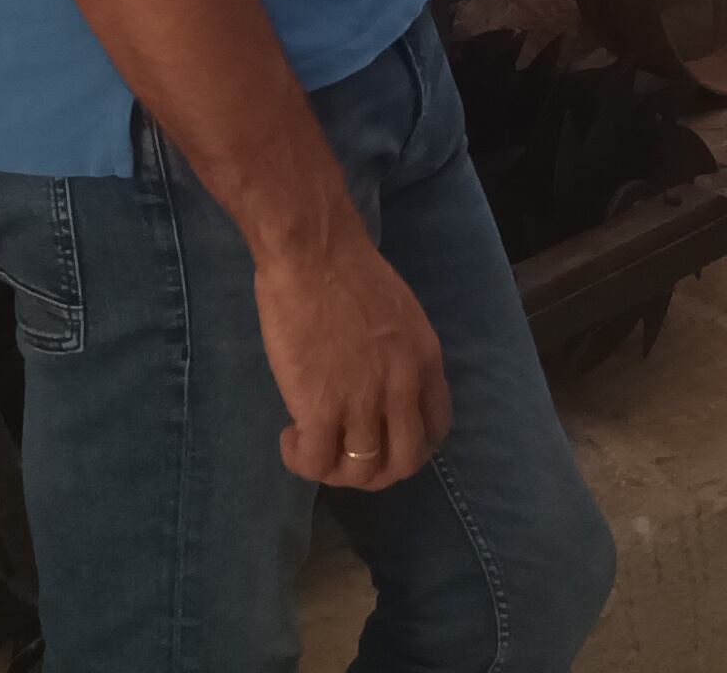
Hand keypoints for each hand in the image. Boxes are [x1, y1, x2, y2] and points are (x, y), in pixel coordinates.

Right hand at [249, 222, 449, 489]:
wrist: (314, 252)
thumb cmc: (349, 270)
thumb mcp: (400, 316)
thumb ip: (401, 356)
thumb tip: (383, 386)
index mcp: (426, 362)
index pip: (436, 430)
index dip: (410, 447)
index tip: (382, 440)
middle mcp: (402, 388)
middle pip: (402, 463)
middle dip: (374, 473)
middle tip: (345, 456)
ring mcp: (362, 402)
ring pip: (361, 473)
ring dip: (335, 472)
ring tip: (311, 445)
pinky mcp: (319, 409)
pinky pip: (317, 463)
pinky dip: (302, 461)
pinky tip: (291, 438)